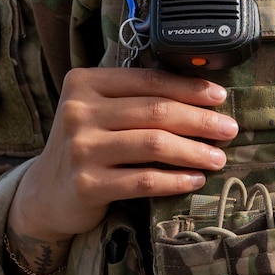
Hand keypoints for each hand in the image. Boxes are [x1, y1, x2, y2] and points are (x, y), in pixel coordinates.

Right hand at [7, 68, 238, 246]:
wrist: (45, 193)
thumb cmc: (84, 146)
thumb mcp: (98, 111)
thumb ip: (132, 98)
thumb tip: (199, 96)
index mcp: (83, 83)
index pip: (147, 80)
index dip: (188, 87)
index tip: (219, 97)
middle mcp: (78, 112)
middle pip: (155, 111)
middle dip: (200, 120)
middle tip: (228, 129)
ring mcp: (80, 149)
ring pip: (154, 144)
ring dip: (194, 151)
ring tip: (218, 157)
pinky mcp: (87, 184)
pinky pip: (144, 180)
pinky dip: (175, 179)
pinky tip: (194, 179)